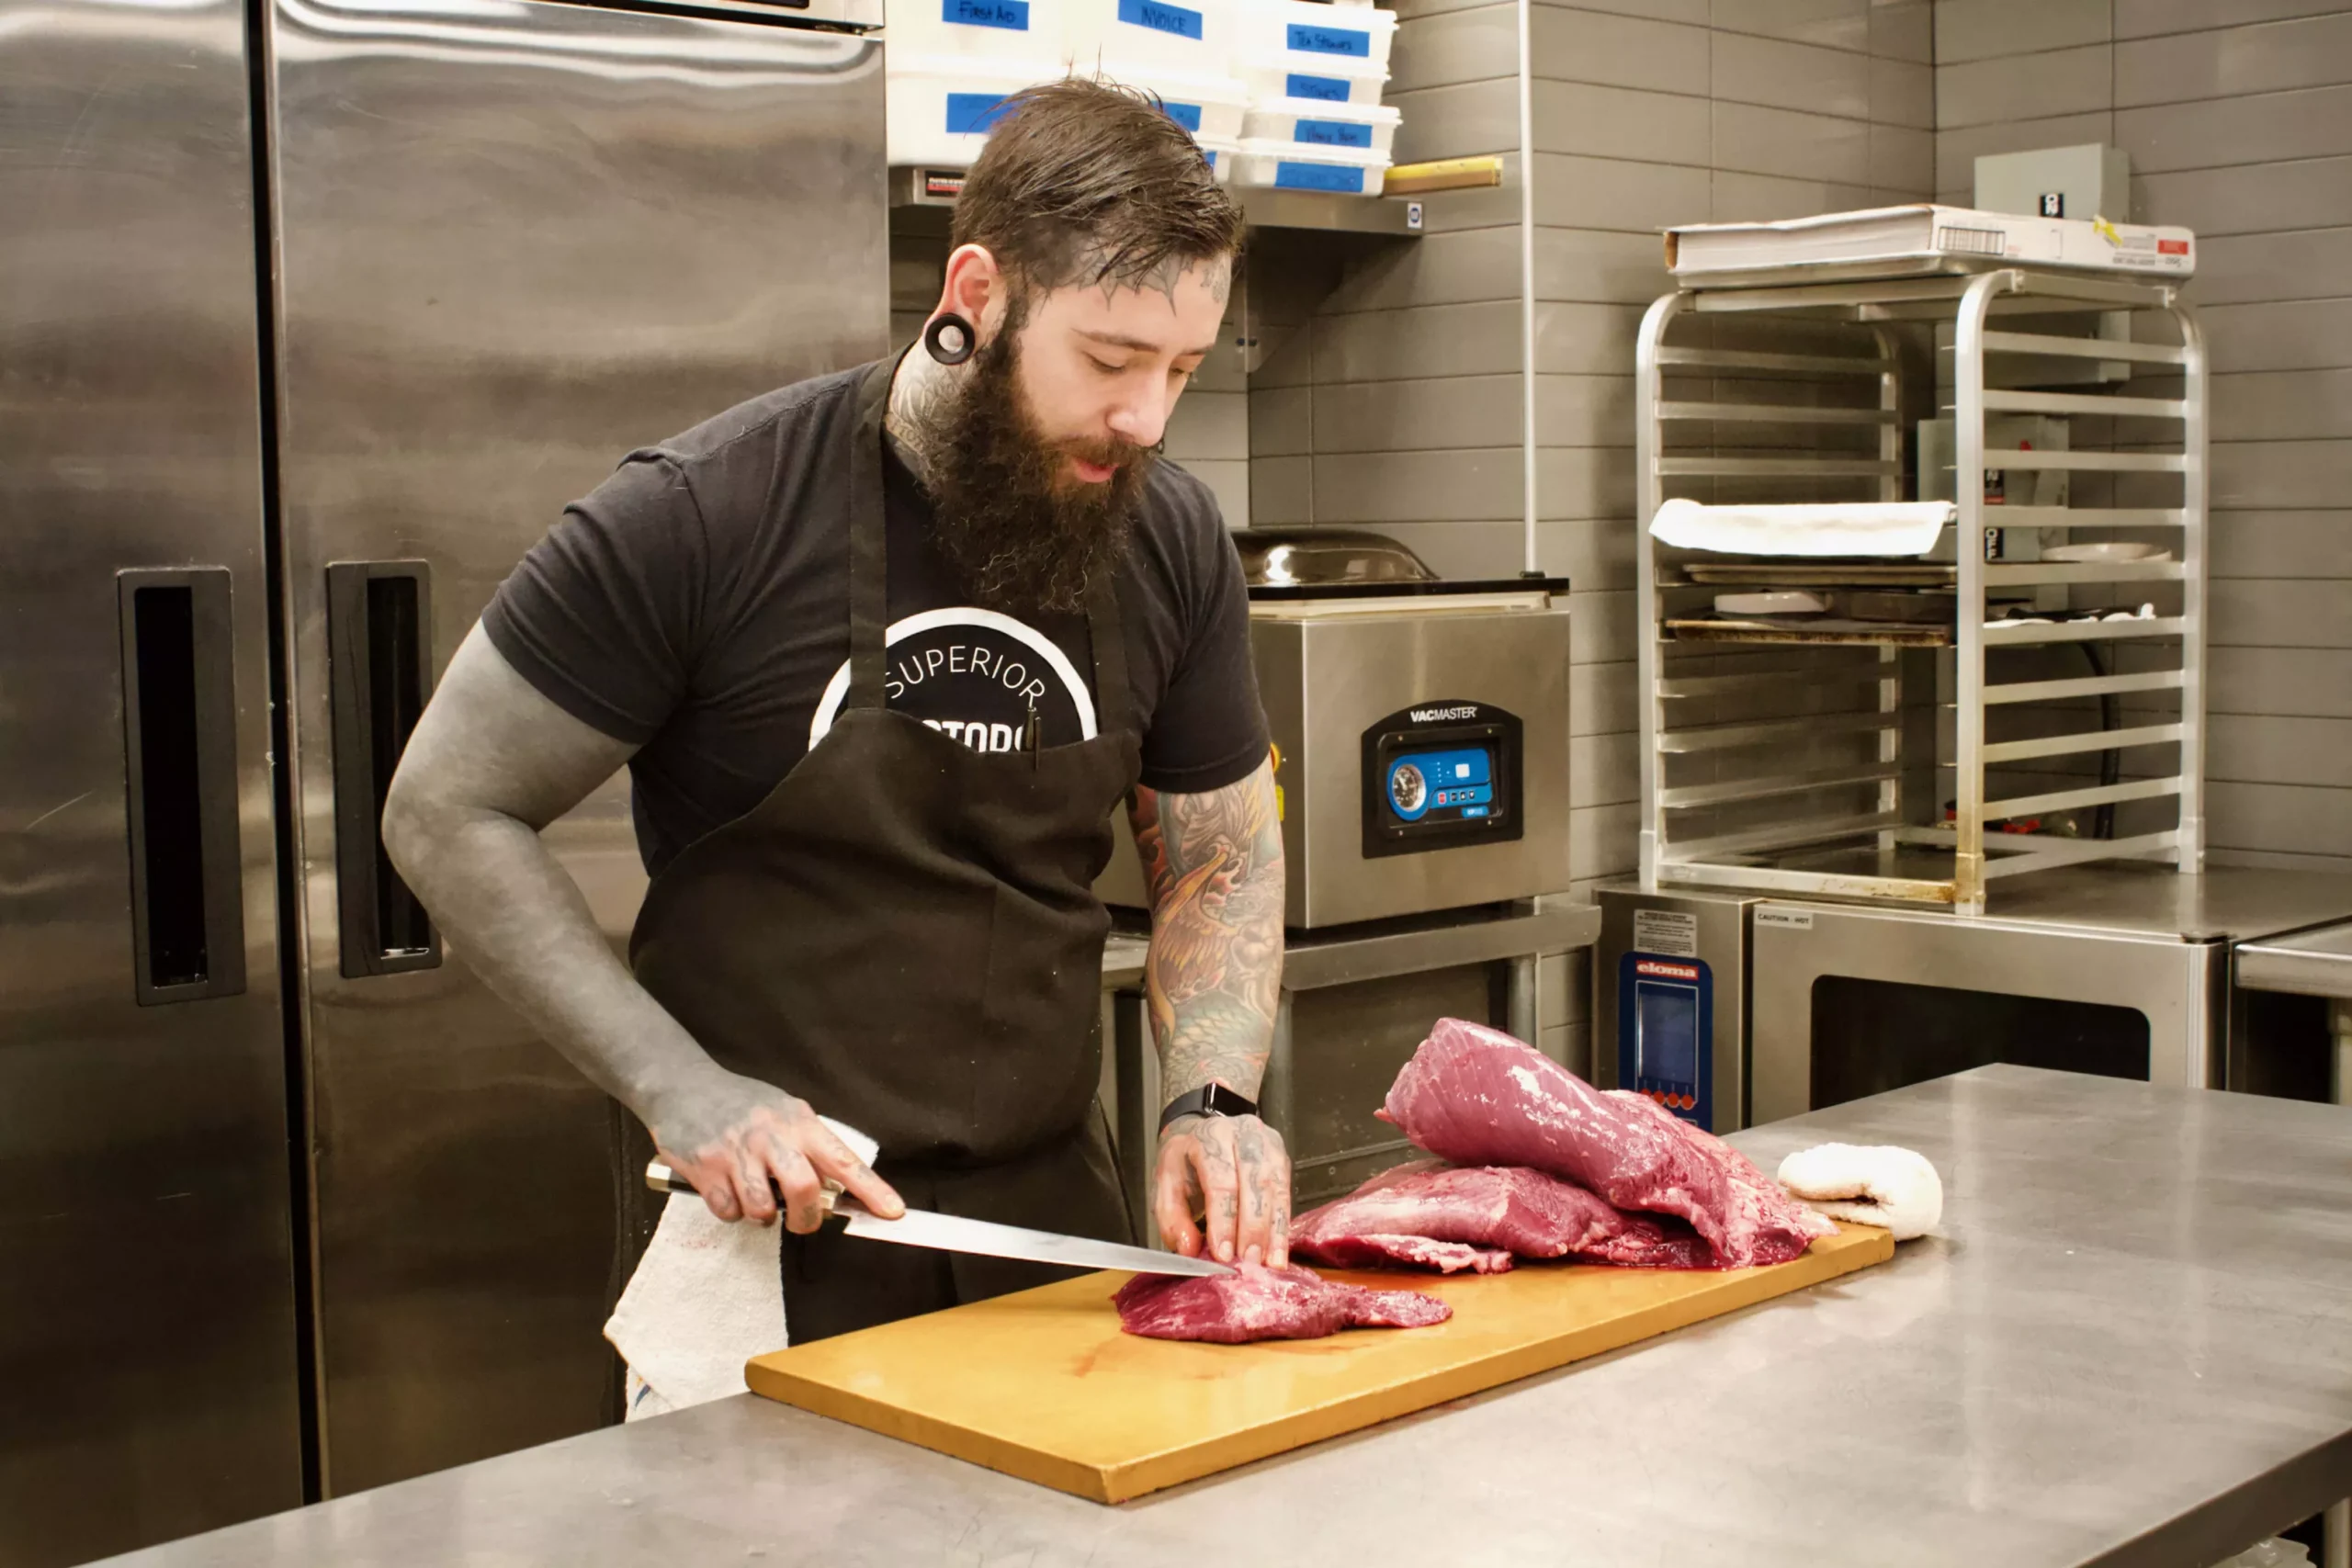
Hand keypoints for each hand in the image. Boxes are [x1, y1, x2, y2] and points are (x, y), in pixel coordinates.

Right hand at [646, 1068, 902, 1231]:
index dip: (871, 1189)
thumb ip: (808, 1147)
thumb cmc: (742, 1105)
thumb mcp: (784, 1112)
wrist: (683, 1085)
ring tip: (755, 1196)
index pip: (843, 1159)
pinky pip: (728, 1211)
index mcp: (799, 1122)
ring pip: (762, 1208)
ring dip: (762, 1215)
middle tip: (801, 1220)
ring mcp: (736, 1151)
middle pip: (804, 1189)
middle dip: (806, 1218)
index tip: (894, 1213)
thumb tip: (838, 1190)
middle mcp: (771, 1135)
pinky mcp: (705, 1167)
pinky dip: (731, 1211)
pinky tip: (727, 1190)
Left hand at [1154, 1112, 1289, 1265]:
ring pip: (1276, 1189)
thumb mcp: (1166, 1185)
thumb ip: (1172, 1218)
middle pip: (1255, 1183)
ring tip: (1268, 1264)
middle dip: (1253, 1229)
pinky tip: (1278, 1253)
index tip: (1223, 1254)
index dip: (1224, 1221)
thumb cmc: (1186, 1162)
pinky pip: (1287, 1194)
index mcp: (1209, 1137)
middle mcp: (1243, 1134)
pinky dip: (1282, 1228)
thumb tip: (1189, 1249)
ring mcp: (1268, 1144)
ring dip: (1273, 1231)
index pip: (1221, 1181)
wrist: (1203, 1135)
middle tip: (1248, 1263)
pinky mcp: (1283, 1158)